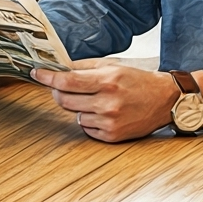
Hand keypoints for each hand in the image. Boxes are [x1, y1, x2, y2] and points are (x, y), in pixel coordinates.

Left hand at [31, 59, 179, 142]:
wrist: (165, 100)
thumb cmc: (139, 81)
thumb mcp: (113, 66)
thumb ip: (85, 66)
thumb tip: (59, 67)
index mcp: (107, 80)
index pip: (66, 81)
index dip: (47, 77)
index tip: (36, 73)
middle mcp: (107, 102)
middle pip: (64, 100)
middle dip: (60, 92)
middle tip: (66, 87)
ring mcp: (109, 121)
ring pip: (75, 114)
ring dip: (79, 107)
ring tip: (97, 100)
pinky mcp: (112, 135)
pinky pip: (87, 128)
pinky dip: (90, 120)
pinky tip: (104, 113)